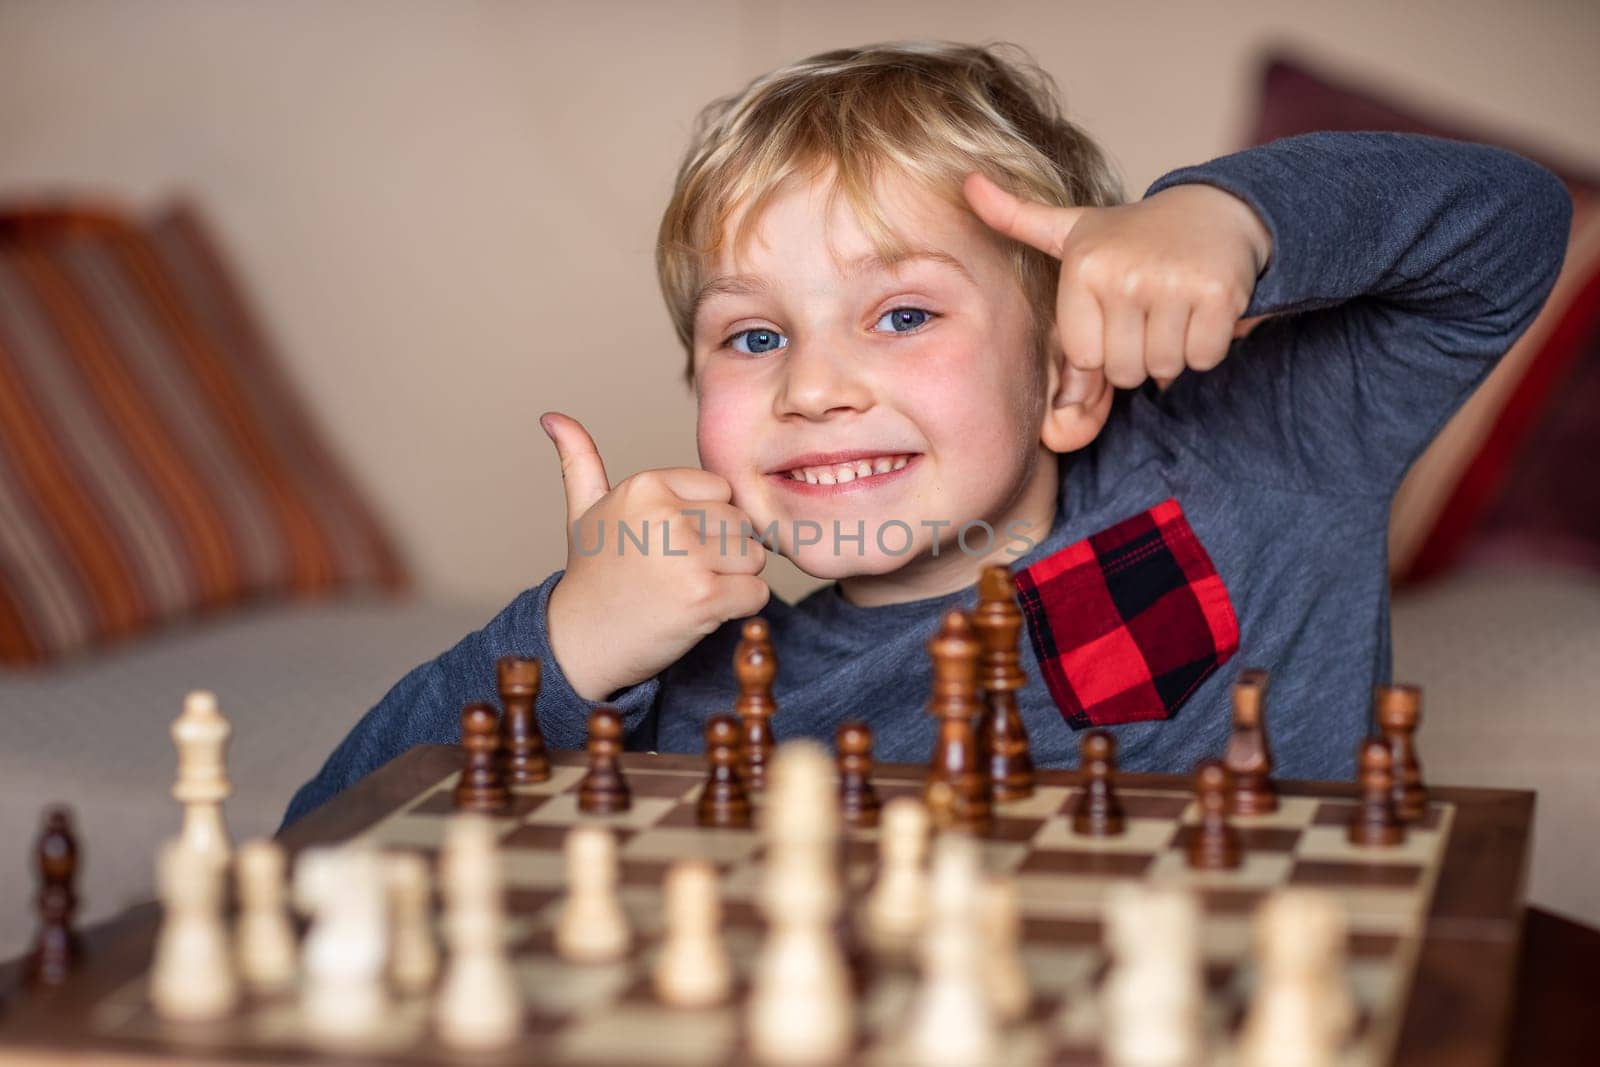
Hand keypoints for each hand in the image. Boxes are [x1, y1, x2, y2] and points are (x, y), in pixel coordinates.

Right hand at [540, 412, 769, 701]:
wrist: (578, 645)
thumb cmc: (592, 577)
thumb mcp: (584, 512)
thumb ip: (580, 461)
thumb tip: (551, 416)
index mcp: (645, 485)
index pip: (721, 490)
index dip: (706, 523)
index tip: (670, 548)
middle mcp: (664, 514)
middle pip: (740, 524)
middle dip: (722, 553)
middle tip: (677, 576)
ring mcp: (685, 556)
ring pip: (754, 557)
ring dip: (732, 580)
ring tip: (687, 592)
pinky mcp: (703, 596)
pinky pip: (756, 593)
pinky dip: (739, 608)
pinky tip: (700, 613)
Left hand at [963, 173, 1272, 392]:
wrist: (1216, 210)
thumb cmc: (1134, 234)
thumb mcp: (1070, 227)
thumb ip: (1016, 218)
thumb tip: (967, 184)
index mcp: (1083, 267)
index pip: (1084, 359)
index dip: (1104, 347)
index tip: (1116, 311)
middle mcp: (1124, 275)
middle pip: (1124, 371)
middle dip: (1140, 354)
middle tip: (1150, 311)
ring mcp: (1173, 284)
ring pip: (1164, 368)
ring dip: (1174, 352)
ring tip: (1175, 309)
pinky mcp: (1218, 295)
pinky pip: (1204, 358)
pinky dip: (1208, 346)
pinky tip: (1203, 309)